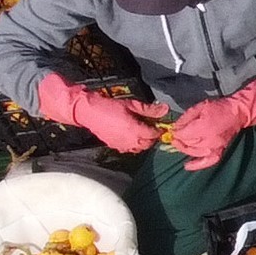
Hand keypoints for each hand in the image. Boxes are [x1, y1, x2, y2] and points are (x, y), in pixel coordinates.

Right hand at [35, 74, 156, 154]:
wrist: (89, 112)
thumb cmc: (110, 106)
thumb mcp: (131, 105)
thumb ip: (149, 110)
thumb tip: (166, 109)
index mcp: (136, 130)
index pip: (154, 134)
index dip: (158, 129)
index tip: (157, 123)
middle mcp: (131, 141)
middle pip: (148, 143)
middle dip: (151, 136)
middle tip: (148, 126)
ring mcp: (123, 145)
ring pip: (140, 148)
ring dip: (143, 141)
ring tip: (139, 131)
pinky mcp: (115, 147)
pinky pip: (129, 149)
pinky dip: (132, 144)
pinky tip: (129, 136)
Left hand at [170, 74, 255, 170]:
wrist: (237, 113)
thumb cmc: (218, 108)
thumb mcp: (199, 108)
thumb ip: (185, 118)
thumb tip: (175, 128)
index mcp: (203, 126)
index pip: (183, 134)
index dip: (175, 133)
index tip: (172, 130)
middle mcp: (209, 139)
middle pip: (187, 144)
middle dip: (179, 140)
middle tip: (175, 135)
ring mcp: (215, 147)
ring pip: (194, 152)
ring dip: (185, 149)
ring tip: (180, 144)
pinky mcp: (219, 152)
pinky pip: (207, 161)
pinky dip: (196, 165)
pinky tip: (187, 166)